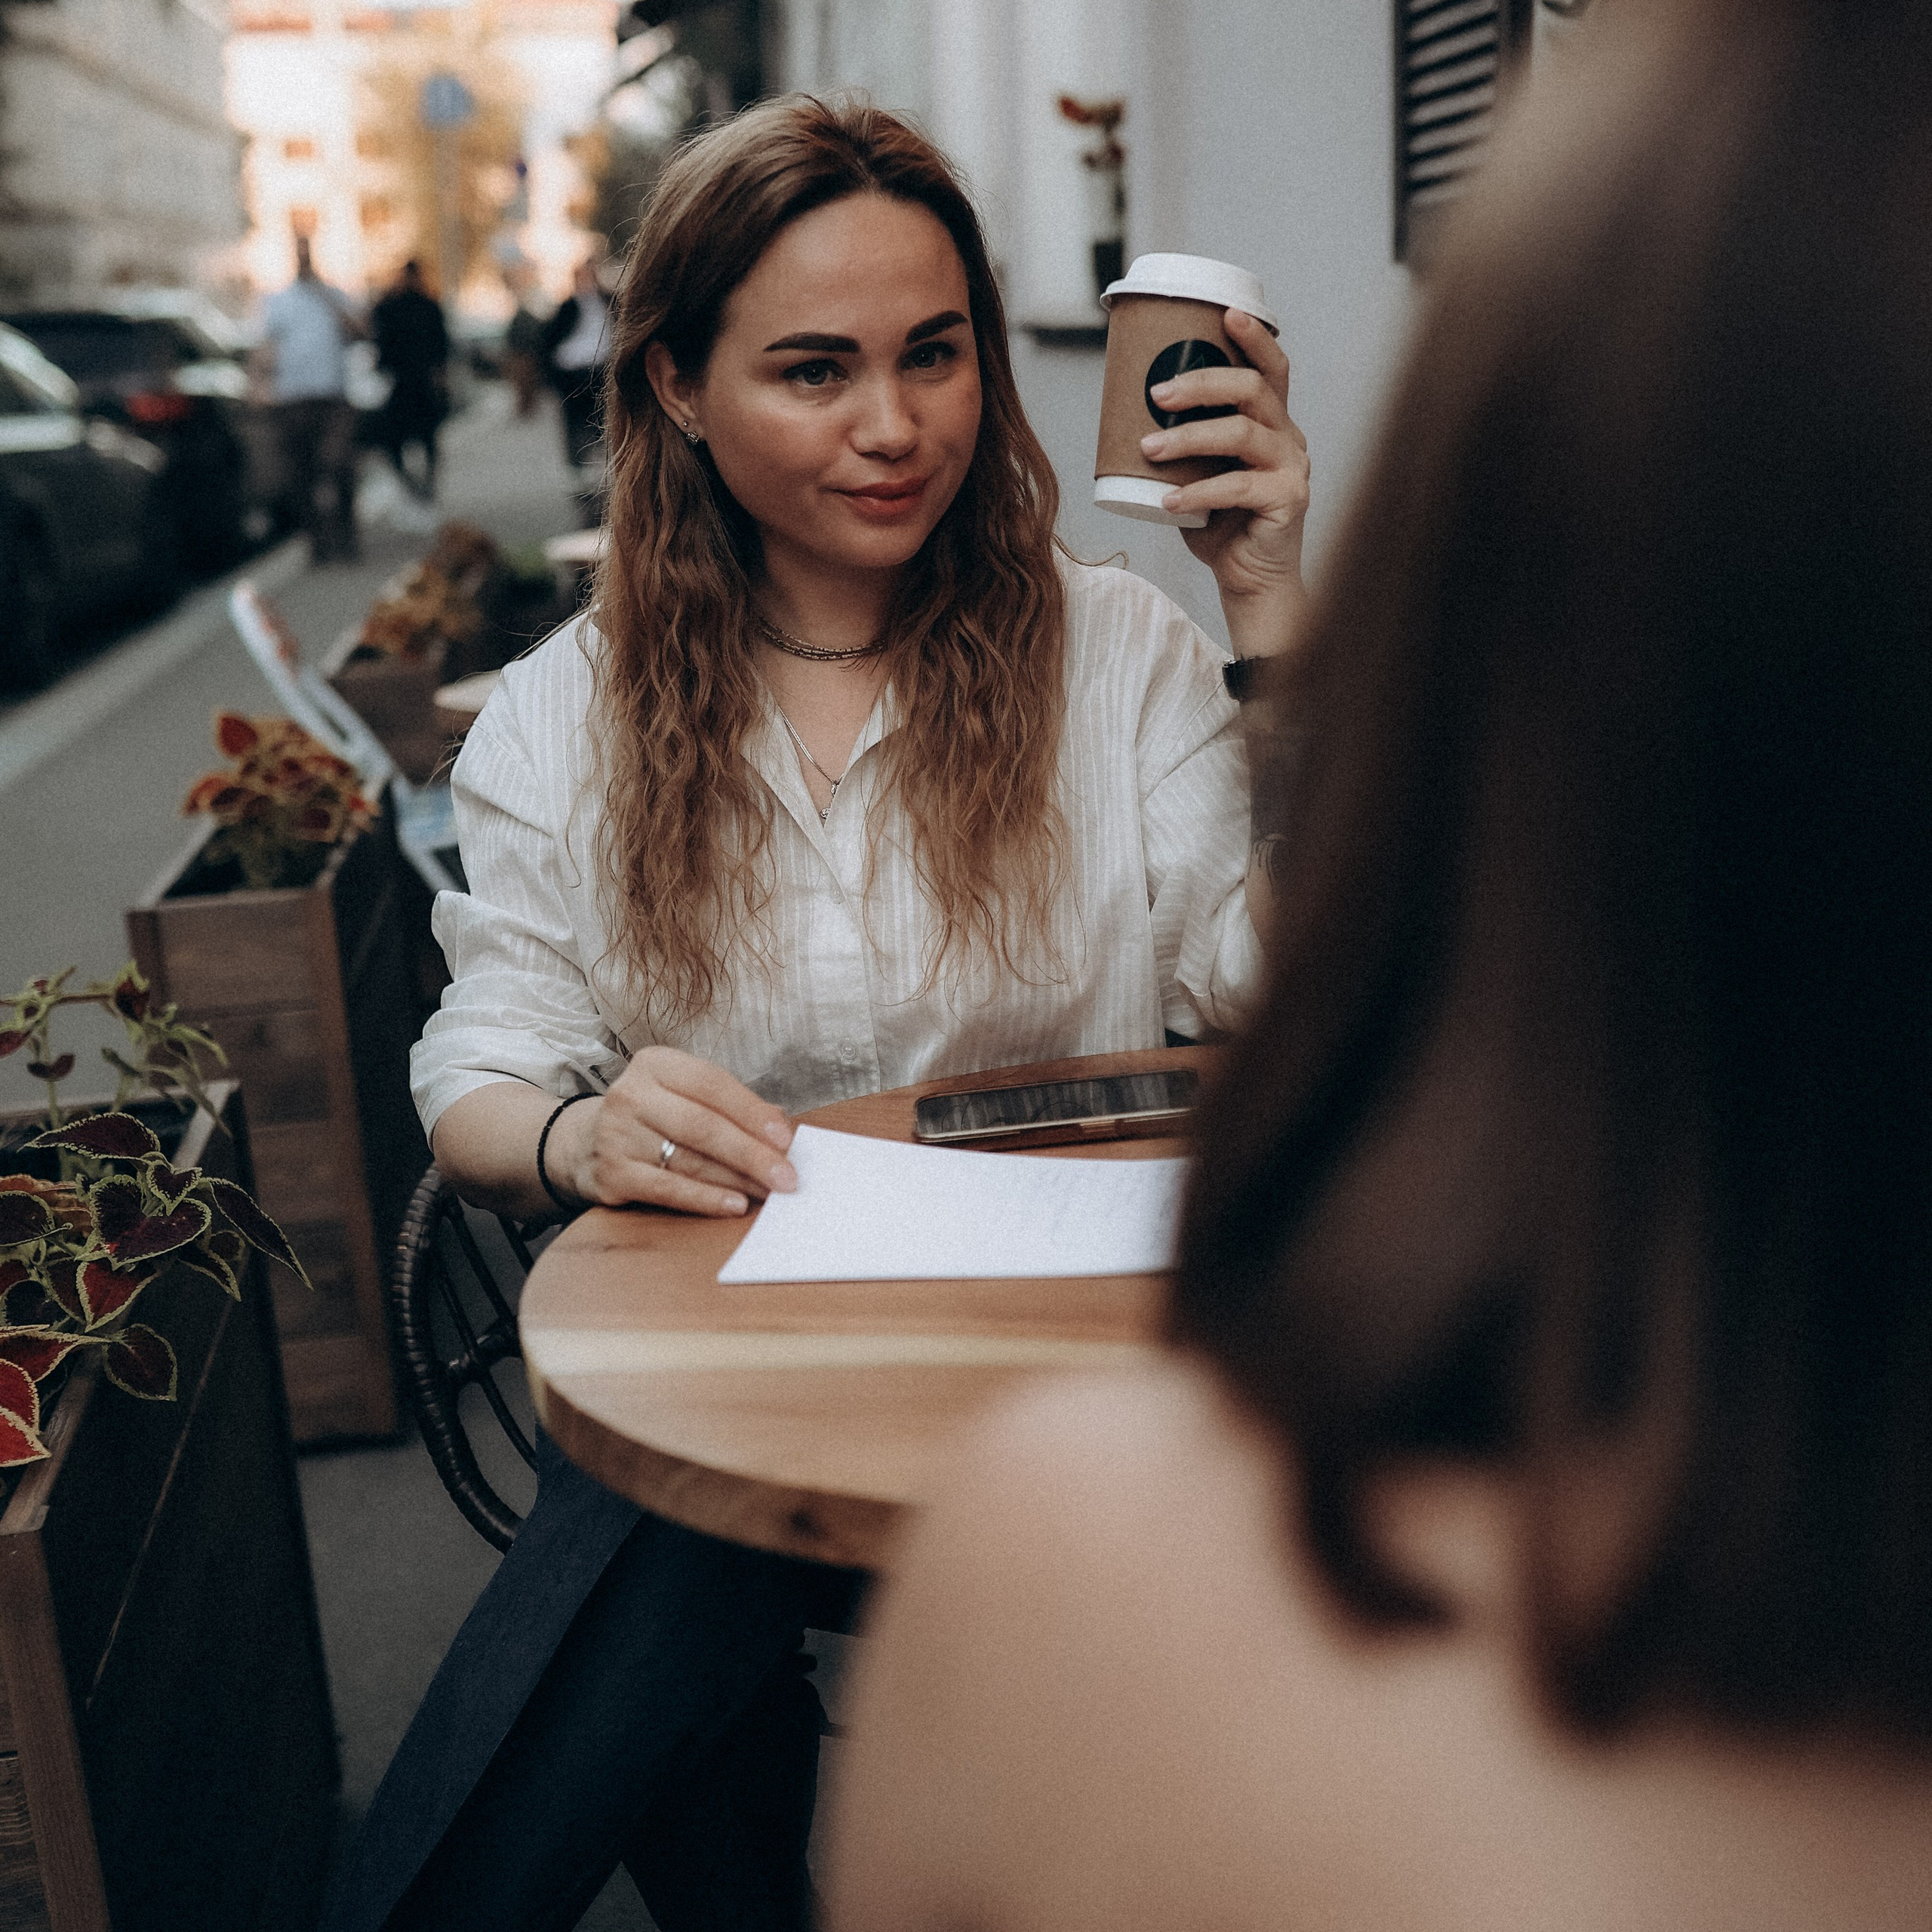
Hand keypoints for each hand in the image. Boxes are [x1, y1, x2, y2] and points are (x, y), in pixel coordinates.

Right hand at [553, 1047, 796, 1216]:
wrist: (582, 1143)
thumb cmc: (652, 1117)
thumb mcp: (683, 1096)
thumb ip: (728, 1105)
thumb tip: (780, 1126)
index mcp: (655, 1064)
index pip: (712, 1084)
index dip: (752, 1112)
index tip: (785, 1138)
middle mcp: (631, 1094)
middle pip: (703, 1125)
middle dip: (751, 1153)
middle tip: (787, 1177)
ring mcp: (617, 1134)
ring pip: (689, 1160)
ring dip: (737, 1180)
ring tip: (769, 1193)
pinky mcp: (611, 1174)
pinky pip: (668, 1189)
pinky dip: (705, 1199)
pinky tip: (734, 1205)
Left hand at [1138, 307, 1310, 654]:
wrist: (1248, 581)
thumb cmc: (1219, 524)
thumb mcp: (1199, 473)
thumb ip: (1182, 443)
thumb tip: (1124, 412)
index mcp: (1271, 423)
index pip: (1272, 367)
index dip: (1253, 337)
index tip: (1225, 314)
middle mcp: (1288, 437)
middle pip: (1253, 389)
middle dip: (1201, 384)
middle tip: (1156, 393)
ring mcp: (1293, 468)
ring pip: (1243, 433)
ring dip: (1189, 437)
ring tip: (1149, 447)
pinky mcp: (1289, 501)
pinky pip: (1239, 487)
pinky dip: (1198, 491)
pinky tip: (1167, 500)